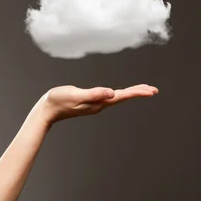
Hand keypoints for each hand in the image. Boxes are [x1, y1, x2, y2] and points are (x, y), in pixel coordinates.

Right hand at [37, 84, 158, 125]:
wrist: (46, 111)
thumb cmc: (57, 101)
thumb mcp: (75, 95)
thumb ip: (93, 94)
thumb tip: (111, 93)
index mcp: (97, 103)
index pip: (121, 96)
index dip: (137, 92)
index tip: (151, 91)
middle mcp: (98, 105)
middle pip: (122, 98)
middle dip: (138, 93)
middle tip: (154, 90)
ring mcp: (94, 105)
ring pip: (117, 98)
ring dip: (130, 93)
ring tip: (142, 90)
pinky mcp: (88, 103)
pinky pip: (108, 98)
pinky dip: (119, 94)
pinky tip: (119, 93)